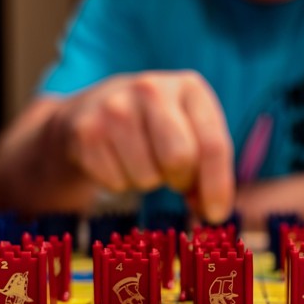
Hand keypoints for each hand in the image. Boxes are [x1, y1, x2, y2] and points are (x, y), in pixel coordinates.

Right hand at [48, 70, 234, 221]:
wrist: (97, 107)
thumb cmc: (160, 128)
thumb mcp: (193, 132)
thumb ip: (210, 169)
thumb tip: (212, 212)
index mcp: (189, 88)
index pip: (213, 145)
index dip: (217, 186)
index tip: (215, 215)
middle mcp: (151, 89)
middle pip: (178, 159)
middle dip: (180, 180)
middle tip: (175, 177)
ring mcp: (114, 107)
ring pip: (146, 176)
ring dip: (149, 181)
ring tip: (143, 160)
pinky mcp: (86, 131)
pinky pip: (116, 182)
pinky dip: (121, 183)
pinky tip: (119, 160)